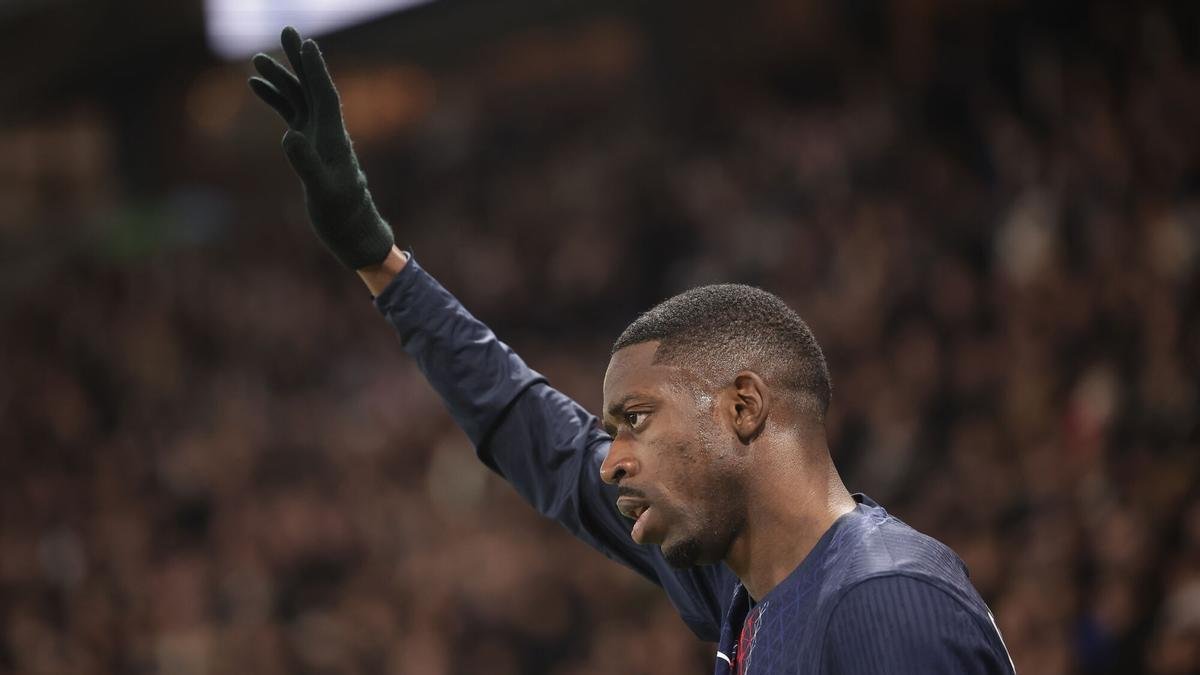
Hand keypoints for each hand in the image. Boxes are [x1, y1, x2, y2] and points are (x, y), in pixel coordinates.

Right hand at [248, 26, 393, 269]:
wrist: (350, 229)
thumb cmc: (341, 213)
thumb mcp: (322, 192)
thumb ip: (306, 164)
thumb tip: (288, 137)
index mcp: (334, 138)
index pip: (325, 96)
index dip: (316, 70)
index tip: (307, 45)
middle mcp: (328, 132)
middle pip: (313, 88)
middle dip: (299, 60)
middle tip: (287, 30)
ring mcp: (317, 137)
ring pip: (299, 98)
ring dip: (281, 78)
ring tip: (257, 59)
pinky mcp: (308, 145)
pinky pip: (290, 113)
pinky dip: (275, 99)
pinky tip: (255, 86)